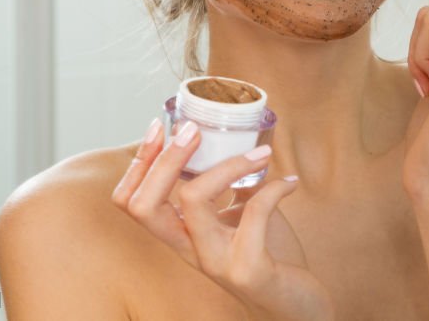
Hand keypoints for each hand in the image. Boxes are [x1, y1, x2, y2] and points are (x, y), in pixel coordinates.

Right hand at [112, 120, 333, 320]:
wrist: (297, 307)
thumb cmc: (269, 254)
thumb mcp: (241, 215)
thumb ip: (229, 187)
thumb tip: (230, 139)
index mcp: (181, 235)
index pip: (131, 202)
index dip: (138, 163)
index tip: (159, 126)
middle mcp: (189, 250)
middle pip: (146, 204)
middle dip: (165, 159)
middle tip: (196, 130)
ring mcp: (216, 261)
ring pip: (194, 201)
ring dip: (228, 164)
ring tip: (261, 152)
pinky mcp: (249, 268)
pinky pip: (255, 211)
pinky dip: (276, 188)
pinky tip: (291, 182)